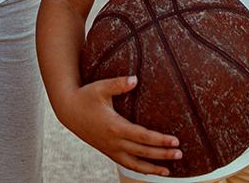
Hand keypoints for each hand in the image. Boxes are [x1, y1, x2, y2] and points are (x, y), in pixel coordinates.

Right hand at [57, 76, 181, 175]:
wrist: (68, 110)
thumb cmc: (85, 96)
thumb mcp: (101, 87)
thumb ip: (119, 83)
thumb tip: (135, 79)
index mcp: (114, 126)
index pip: (142, 137)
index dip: (160, 140)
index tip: (175, 140)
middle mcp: (113, 141)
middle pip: (142, 152)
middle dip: (162, 154)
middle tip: (180, 153)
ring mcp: (110, 149)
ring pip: (134, 164)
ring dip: (152, 168)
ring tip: (169, 170)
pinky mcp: (108, 151)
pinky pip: (126, 164)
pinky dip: (139, 169)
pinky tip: (150, 170)